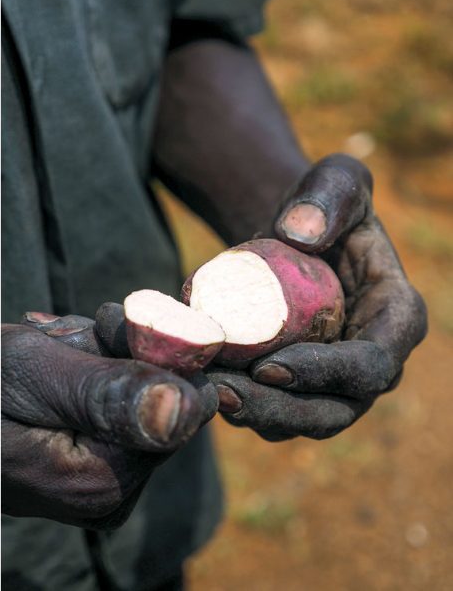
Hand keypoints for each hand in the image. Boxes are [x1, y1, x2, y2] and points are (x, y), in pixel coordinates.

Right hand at [2, 316, 215, 529]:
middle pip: (159, 399)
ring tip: (45, 346)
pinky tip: (51, 359)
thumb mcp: (34, 372)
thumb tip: (185, 409)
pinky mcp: (93, 467)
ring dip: (99, 355)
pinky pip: (116, 404)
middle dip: (117, 354)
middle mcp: (111, 496)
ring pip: (138, 394)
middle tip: (59, 337)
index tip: (102, 324)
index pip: (182, 405)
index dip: (151, 353)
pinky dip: (90, 370)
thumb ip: (108, 390)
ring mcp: (102, 484)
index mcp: (103, 483)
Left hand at [207, 154, 427, 439]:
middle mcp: (375, 361)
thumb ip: (327, 195)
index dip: (323, 374)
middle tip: (227, 393)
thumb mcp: (334, 180)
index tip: (268, 366)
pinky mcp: (301, 389)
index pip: (370, 365)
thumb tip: (300, 234)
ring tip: (208, 393)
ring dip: (256, 416)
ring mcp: (337, 382)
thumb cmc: (322, 203)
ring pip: (302, 420)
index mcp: (396, 318)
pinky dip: (241, 408)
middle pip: (335, 409)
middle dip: (280, 408)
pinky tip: (203, 388)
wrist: (292, 233)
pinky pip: (275, 414)